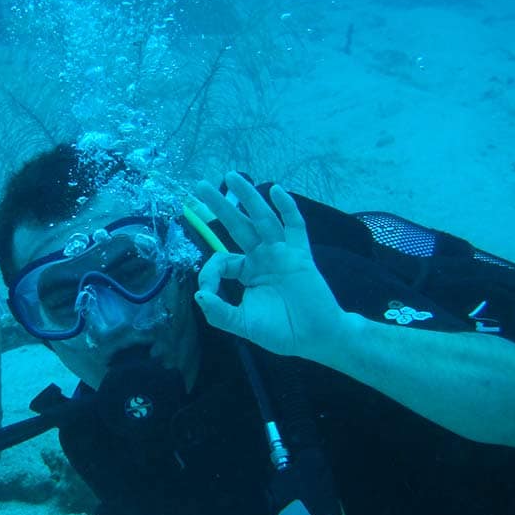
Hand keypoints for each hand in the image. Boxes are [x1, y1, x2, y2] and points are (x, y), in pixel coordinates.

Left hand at [190, 173, 346, 358]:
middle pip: (238, 226)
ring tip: (231, 176)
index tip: (207, 289)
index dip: (209, 270)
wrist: (316, 337)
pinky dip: (287, 208)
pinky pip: (295, 227)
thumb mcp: (243, 324)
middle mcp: (263, 257)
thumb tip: (198, 294)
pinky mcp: (301, 255)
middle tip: (200, 185)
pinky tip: (276, 190)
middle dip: (220, 206)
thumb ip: (220, 312)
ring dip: (248, 197)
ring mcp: (282, 253)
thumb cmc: (281, 331)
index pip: (222, 259)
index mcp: (247, 272)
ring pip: (263, 219)